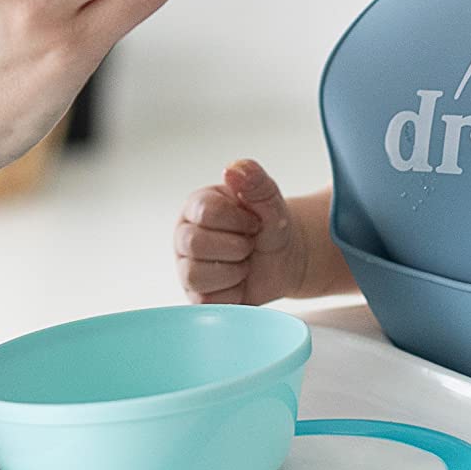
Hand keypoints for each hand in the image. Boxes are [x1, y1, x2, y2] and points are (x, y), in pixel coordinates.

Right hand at [177, 159, 307, 304]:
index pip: (205, 212)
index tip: (254, 222)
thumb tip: (233, 169)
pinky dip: (232, 292)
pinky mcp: (197, 294)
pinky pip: (206, 300)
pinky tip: (240, 280)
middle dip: (236, 247)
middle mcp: (185, 234)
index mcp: (197, 206)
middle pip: (195, 244)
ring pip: (195, 275)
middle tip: (250, 244)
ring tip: (244, 262)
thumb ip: (254, 182)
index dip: (238, 221)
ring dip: (233, 271)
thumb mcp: (270, 200)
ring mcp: (187, 266)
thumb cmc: (270, 226)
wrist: (284, 258)